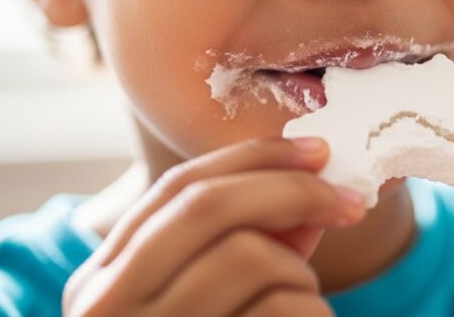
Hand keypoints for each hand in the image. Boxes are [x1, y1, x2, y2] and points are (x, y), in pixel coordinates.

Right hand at [63, 137, 365, 316]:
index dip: (252, 159)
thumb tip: (310, 195)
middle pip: (210, 208)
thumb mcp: (205, 305)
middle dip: (294, 190)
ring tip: (300, 310)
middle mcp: (107, 309)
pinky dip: (315, 315)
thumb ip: (248, 248)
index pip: (175, 190)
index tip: (317, 153)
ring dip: (302, 274)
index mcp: (102, 283)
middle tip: (351, 200)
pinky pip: (285, 311)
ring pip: (255, 257)